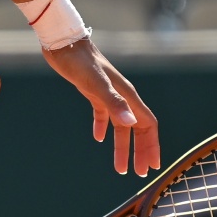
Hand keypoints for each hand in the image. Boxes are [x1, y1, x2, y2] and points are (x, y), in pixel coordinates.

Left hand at [47, 37, 160, 175]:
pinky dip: (103, 128)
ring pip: (121, 126)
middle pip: (138, 129)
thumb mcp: (95, 84)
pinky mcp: (93, 92)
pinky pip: (103, 115)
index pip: (147, 125)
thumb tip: (130, 123)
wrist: (62, 42)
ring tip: (120, 168)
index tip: (154, 166)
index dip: (152, 146)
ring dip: (122, 147)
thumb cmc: (79, 61)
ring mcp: (108, 94)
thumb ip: (113, 103)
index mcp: (127, 96)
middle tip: (140, 173)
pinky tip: (98, 138)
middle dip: (140, 152)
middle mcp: (122, 96)